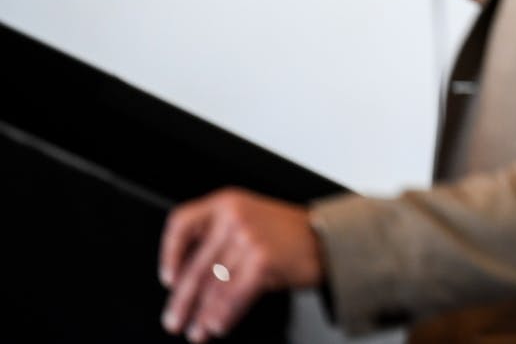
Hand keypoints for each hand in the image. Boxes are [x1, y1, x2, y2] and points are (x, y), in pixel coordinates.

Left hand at [158, 188, 321, 341]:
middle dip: (182, 300)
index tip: (168, 278)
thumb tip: (187, 279)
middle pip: (195, 265)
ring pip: (213, 285)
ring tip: (197, 331)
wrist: (329, 239)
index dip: (169, 253)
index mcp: (227, 202)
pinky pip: (233, 295)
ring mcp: (249, 238)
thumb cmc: (291, 234)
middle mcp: (235, 217)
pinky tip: (218, 325)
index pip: (182, 223)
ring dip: (202, 314)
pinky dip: (223, 315)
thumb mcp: (251, 220)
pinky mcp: (262, 261)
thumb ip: (220, 238)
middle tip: (174, 319)